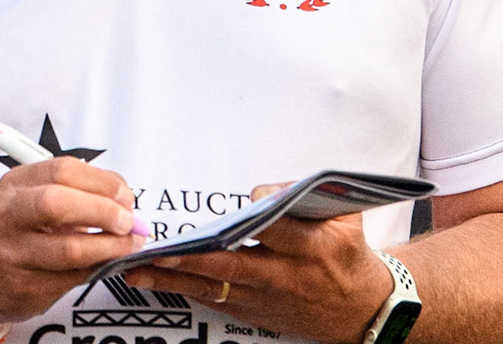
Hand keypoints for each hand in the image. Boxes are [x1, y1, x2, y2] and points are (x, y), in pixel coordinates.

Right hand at [0, 155, 147, 335]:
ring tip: (127, 245)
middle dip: (103, 211)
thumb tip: (122, 198)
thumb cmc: (15, 231)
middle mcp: (7, 216)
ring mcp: (13, 254)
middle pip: (56, 204)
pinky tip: (108, 262)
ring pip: (69, 249)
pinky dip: (99, 268)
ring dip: (110, 247)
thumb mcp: (31, 198)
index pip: (61, 171)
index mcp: (13, 185)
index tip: (124, 195)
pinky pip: (73, 277)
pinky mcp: (25, 287)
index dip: (101, 182)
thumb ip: (73, 191)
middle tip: (128, 222)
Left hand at [125, 183, 392, 343]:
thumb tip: (264, 190)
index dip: (258, 213)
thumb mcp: (345, 217)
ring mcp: (268, 298)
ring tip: (139, 270)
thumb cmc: (346, 254)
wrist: (362, 309)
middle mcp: (286, 275)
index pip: (277, 228)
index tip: (242, 201)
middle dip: (193, 258)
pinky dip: (186, 291)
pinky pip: (216, 301)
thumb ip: (307, 196)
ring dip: (175, 279)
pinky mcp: (256, 312)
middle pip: (234, 265)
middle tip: (158, 251)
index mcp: (311, 247)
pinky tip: (156, 282)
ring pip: (216, 288)